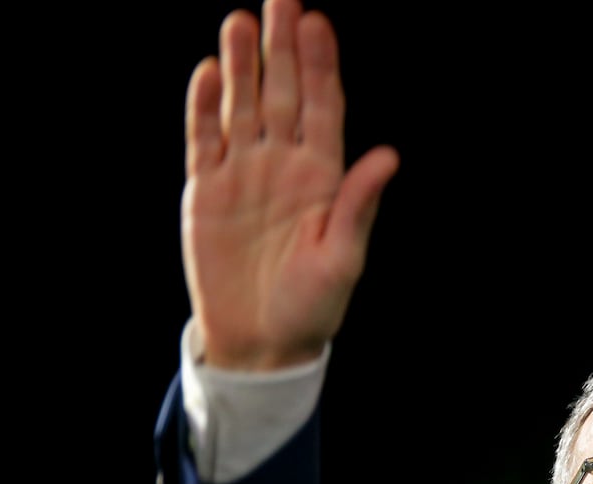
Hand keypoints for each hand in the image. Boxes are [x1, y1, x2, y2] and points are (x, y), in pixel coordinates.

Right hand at [182, 0, 399, 369]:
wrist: (260, 342)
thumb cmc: (312, 307)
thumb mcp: (342, 260)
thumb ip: (359, 206)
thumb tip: (388, 156)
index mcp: (323, 178)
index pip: (322, 109)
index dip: (320, 67)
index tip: (318, 23)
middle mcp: (283, 166)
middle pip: (282, 94)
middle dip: (282, 47)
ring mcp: (243, 174)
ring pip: (242, 107)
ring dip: (242, 65)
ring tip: (240, 21)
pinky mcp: (206, 191)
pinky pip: (204, 140)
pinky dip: (204, 107)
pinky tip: (210, 72)